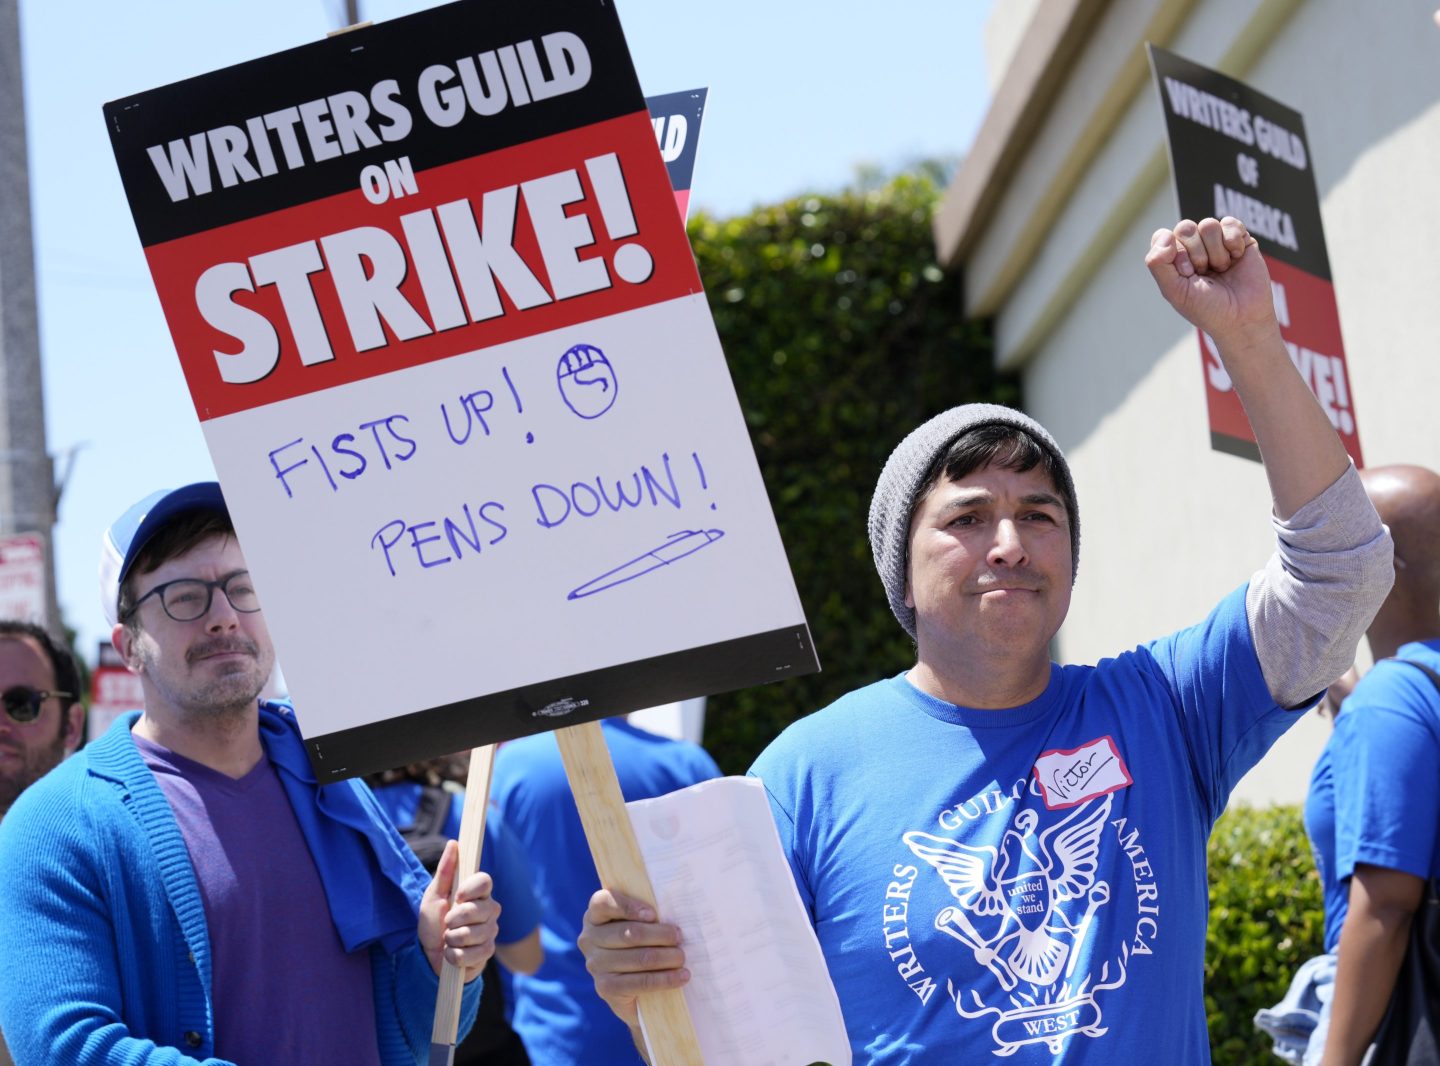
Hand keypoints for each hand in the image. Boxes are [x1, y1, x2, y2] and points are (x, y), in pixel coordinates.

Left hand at [419, 840, 500, 982]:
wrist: (429, 955)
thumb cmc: (433, 922)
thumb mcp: (433, 896)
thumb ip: (445, 871)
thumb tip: (453, 843)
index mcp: (478, 893)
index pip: (485, 881)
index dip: (471, 888)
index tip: (457, 895)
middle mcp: (489, 909)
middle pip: (479, 909)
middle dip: (454, 918)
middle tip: (446, 922)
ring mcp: (490, 931)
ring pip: (473, 933)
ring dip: (452, 939)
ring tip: (448, 939)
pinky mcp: (487, 952)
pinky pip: (472, 954)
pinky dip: (455, 956)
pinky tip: (452, 953)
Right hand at [577, 888, 688, 1027]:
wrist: (634, 986)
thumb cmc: (641, 942)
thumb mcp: (638, 922)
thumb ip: (647, 914)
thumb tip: (672, 912)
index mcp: (595, 915)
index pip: (603, 902)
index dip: (629, 907)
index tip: (653, 914)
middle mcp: (589, 939)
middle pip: (629, 933)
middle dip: (661, 935)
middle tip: (680, 937)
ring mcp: (595, 965)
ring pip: (638, 958)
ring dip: (667, 957)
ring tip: (682, 957)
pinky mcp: (606, 989)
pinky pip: (640, 982)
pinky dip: (665, 979)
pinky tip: (682, 976)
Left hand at [1146, 216, 1276, 344]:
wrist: (1242, 318)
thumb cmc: (1206, 308)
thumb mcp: (1174, 290)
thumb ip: (1157, 264)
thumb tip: (1165, 235)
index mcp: (1174, 259)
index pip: (1163, 236)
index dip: (1174, 253)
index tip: (1186, 273)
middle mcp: (1194, 247)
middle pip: (1185, 228)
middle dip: (1196, 254)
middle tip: (1205, 273)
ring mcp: (1217, 242)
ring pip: (1208, 224)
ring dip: (1216, 252)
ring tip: (1222, 269)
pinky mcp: (1240, 238)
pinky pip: (1231, 223)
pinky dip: (1233, 242)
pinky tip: (1236, 258)